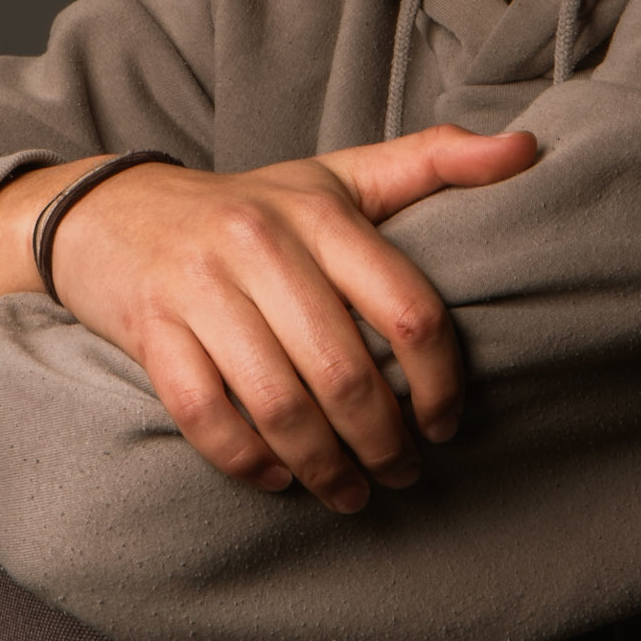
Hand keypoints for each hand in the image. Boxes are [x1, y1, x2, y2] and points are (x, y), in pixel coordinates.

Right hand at [0, 125, 536, 511]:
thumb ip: (433, 161)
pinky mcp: (149, 332)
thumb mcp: (338, 177)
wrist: (111, 210)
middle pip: (346, 371)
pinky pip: (207, 417)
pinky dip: (248, 462)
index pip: (408, 309)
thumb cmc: (250, 207)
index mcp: (319, 211)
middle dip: (384, 441)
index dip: (441, 383)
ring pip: (279, 405)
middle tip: (404, 473)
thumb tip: (529, 148)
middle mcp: (259, 243)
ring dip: (323, 467)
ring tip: (349, 492)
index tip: (447, 422)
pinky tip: (277, 478)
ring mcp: (199, 289)